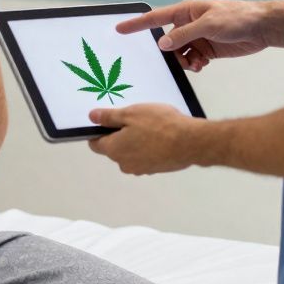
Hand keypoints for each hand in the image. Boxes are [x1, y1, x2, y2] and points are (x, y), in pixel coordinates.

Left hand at [87, 104, 202, 174]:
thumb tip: (92, 117)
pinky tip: (161, 135)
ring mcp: (141, 169)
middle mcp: (125, 164)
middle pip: (115, 148)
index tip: (107, 121)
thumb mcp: (130, 114)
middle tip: (134, 119)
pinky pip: (146, 156)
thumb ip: (109, 117)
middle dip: (120, 135)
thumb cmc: (159, 126)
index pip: (95, 144)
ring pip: (131, 153)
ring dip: (136, 141)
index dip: (98, 132)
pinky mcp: (156, 169)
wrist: (190, 142)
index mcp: (114, 150)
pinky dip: (149, 147)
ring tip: (150, 126)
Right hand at [116, 0, 283, 71]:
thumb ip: (185, 35)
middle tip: (176, 61)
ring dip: (184, 62)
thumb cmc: (239, 16)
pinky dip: (194, 65)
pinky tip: (202, 65)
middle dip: (169, 54)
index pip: (155, 18)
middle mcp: (189, 24)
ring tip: (197, 63)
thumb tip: (163, 44)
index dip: (136, 24)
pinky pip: (191, 60)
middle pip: (167, 42)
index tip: (120, 28)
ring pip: (178, 54)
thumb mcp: (209, 25)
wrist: (262, 28)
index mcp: (186, 11)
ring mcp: (197, 37)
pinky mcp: (207, 49)